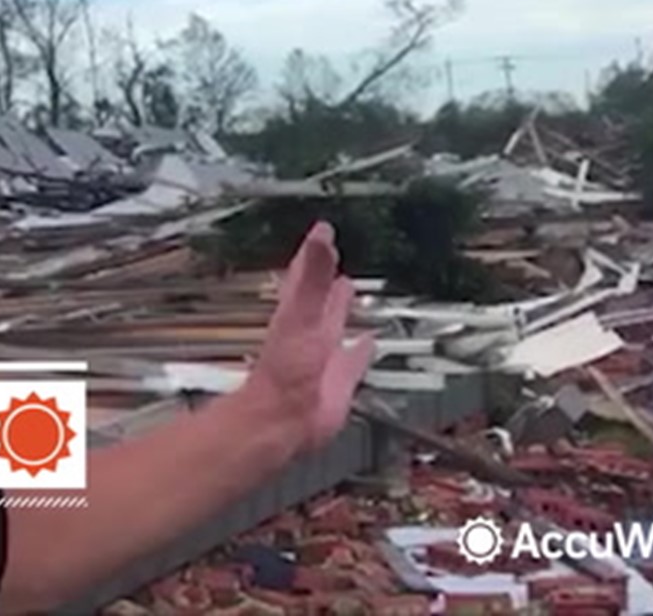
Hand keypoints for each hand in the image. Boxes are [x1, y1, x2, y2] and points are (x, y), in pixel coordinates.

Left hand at [242, 222, 375, 456]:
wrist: (283, 420)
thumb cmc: (284, 370)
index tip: (323, 232)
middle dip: (328, 279)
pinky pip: (353, 361)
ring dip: (342, 309)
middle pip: (319, 297)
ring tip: (351, 291)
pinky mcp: (339, 381)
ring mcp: (323, 355)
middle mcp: (308, 331)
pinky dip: (361, 351)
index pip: (305, 274)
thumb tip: (320, 235)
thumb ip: (313, 274)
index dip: (314, 253)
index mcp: (297, 311)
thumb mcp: (301, 312)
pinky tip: (368, 343)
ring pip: (335, 324)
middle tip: (336, 259)